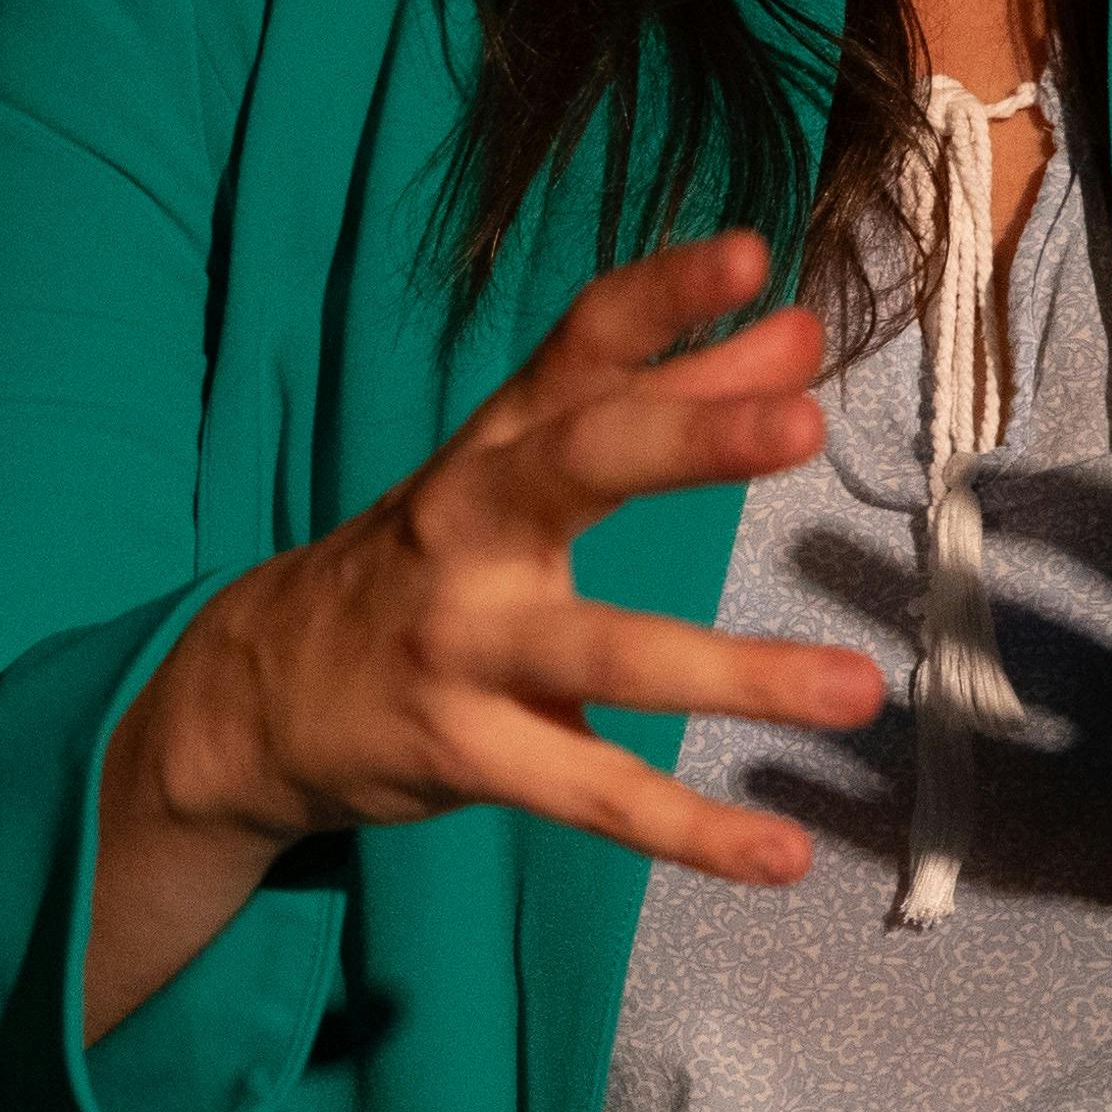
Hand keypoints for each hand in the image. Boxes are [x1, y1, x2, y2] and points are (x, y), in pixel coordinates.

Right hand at [84, 228, 884, 1040]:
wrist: (254, 694)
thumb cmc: (426, 560)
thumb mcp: (519, 470)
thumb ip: (664, 397)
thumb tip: (797, 329)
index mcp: (491, 448)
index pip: (573, 352)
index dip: (657, 297)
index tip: (751, 255)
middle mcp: (468, 528)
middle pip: (576, 467)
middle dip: (689, 438)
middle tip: (804, 419)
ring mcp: (461, 644)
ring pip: (604, 653)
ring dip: (733, 672)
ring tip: (857, 683)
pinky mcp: (465, 752)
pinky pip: (590, 793)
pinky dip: (687, 829)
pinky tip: (781, 855)